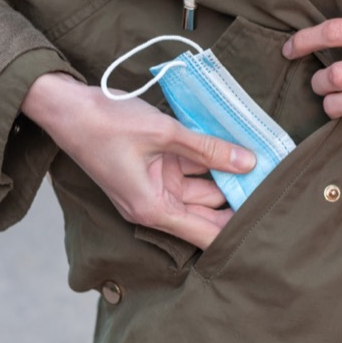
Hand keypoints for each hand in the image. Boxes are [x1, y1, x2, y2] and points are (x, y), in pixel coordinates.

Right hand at [21, 73, 255, 248]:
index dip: (237, 229)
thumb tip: (248, 163)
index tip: (269, 219)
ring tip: (261, 160)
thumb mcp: (163, 133)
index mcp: (153, 209)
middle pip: (207, 213)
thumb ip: (208, 148)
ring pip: (201, 189)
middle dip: (237, 200)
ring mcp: (153, 187)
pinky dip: (208, 160)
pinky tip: (233, 147)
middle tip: (275, 183)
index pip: (205, 234)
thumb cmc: (106, 124)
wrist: (66, 107)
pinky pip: (188, 171)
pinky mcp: (152, 170)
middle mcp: (154, 205)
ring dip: (225, 176)